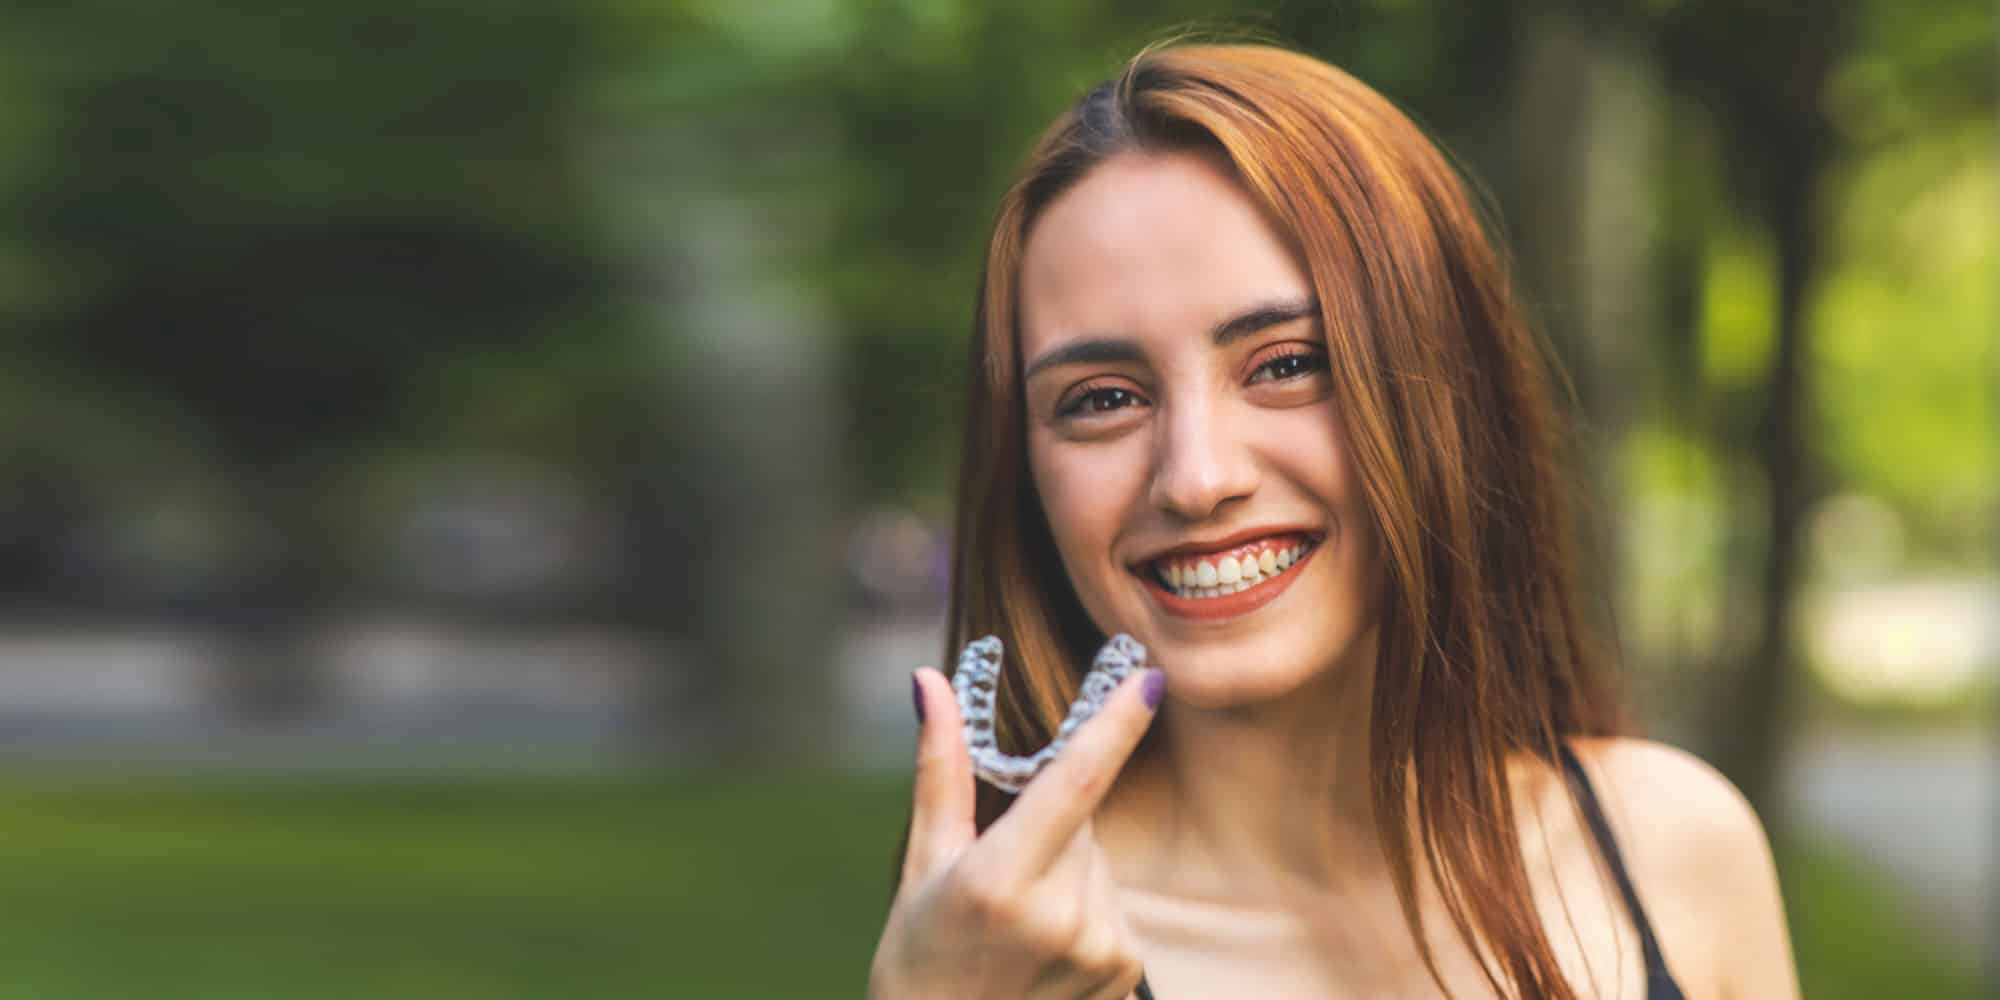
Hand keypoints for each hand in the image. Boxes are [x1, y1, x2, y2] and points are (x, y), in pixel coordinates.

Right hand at [868, 663, 1164, 999]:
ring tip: (1020, 922)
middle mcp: (1058, 916)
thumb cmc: (919, 957)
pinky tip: (1046, 948)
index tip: (1149, 677)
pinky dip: (1086, 908)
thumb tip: (930, 681)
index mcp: (999, 880)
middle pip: (1082, 818)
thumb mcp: (923, 864)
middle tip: (1002, 868)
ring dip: (1069, 869)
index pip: (1075, 783)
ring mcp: (1097, 949)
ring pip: (1099, 861)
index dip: (1116, 724)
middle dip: (1052, 821)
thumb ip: (940, 769)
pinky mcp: (1124, 972)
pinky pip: (1114, 903)